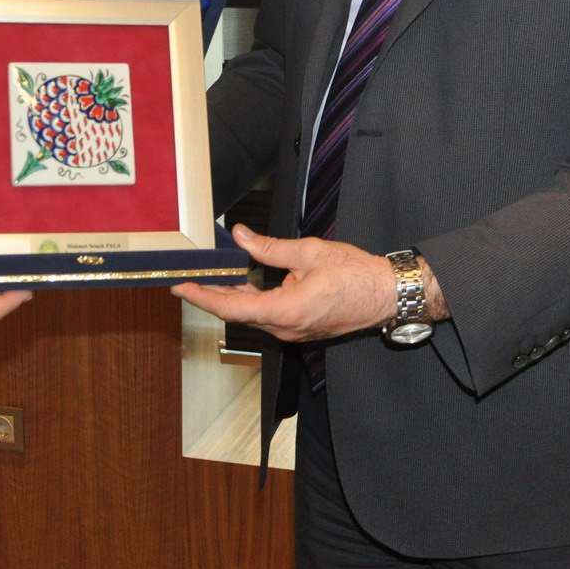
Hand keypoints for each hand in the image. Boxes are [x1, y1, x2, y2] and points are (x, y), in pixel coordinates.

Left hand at [171, 224, 444, 342]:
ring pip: (252, 314)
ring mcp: (293, 331)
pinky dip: (250, 300)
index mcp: (287, 311)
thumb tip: (240, 237)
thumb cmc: (356, 275)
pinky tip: (240, 285)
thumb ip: (270, 248)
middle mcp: (286, 328)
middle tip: (188, 277)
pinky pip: (267, 315)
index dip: (203, 298)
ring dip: (230, 297)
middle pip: (237, 313)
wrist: (387, 295)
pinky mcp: (300, 327)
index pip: (232, 309)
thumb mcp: (309, 252)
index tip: (182, 287)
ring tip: (210, 276)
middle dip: (211, 294)